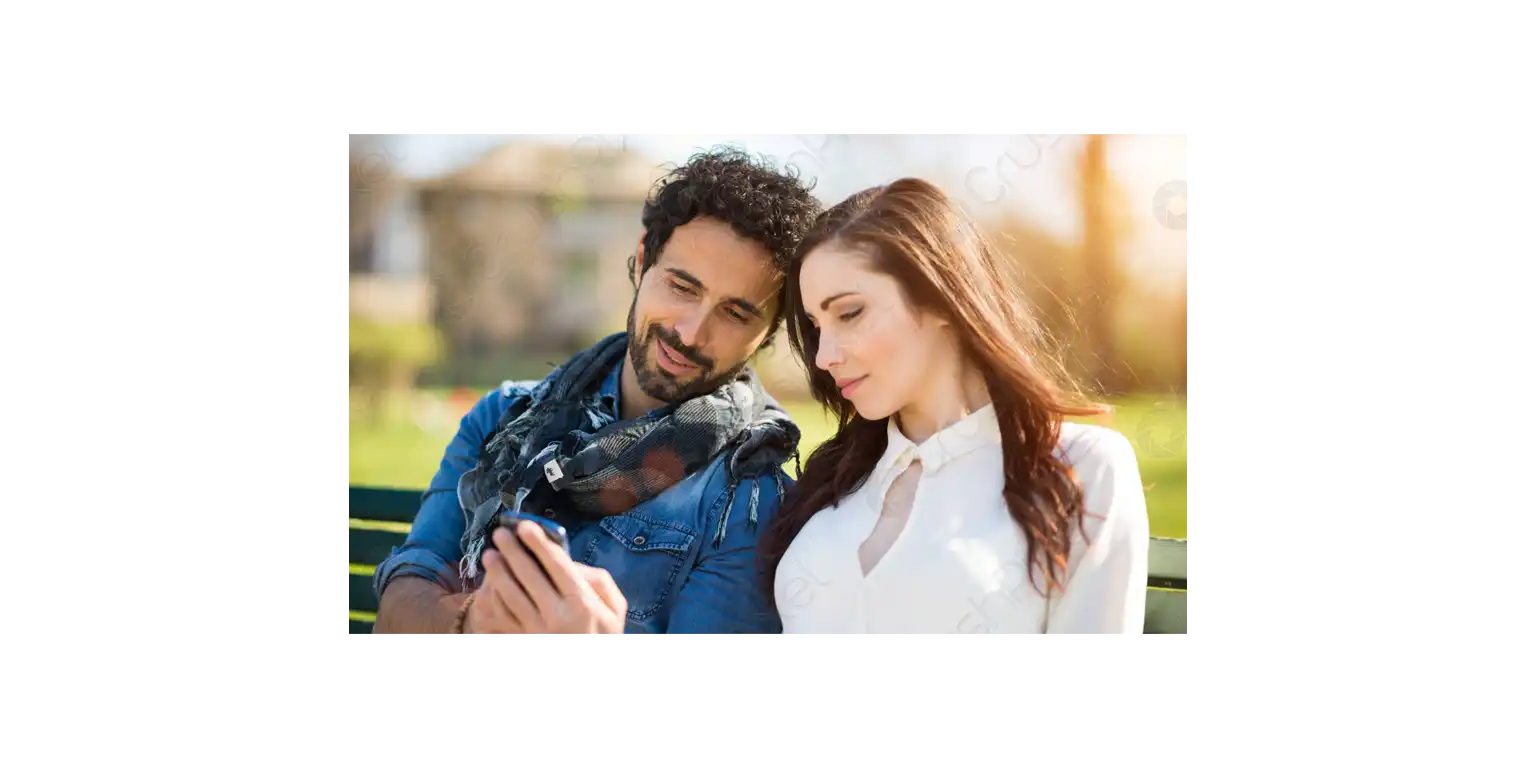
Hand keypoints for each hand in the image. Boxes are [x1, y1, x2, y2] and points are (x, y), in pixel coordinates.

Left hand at [464, 521, 626, 637]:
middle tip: (501, 534)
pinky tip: (491, 584)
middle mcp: (557, 616)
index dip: (539, 543)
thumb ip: (599, 581)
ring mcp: (536, 630)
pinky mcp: (522, 640)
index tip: (526, 526)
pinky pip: (503, 615)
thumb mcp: (615, 609)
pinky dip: (495, 597)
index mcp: (582, 603)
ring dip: (497, 572)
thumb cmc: (602, 638)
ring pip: (510, 594)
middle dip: (513, 550)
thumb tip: (573, 564)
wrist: (589, 676)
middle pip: (528, 575)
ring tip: (490, 555)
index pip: (556, 565)